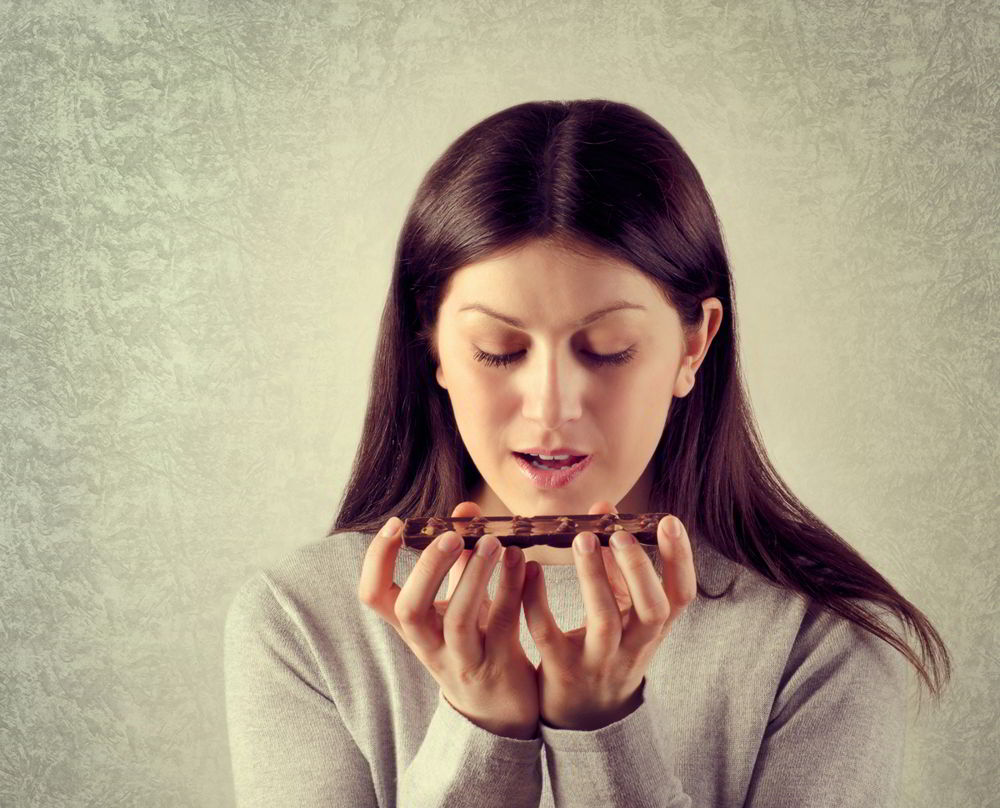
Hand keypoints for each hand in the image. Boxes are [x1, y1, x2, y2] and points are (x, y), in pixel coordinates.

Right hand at [358, 502, 539, 739]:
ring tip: (494, 543)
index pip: (373, 595)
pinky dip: (513, 590)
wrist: (501, 712)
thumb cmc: (474, 643)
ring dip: (475, 577)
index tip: (397, 523)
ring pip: (459, 620)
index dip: (377, 559)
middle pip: (409, 610)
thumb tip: (465, 507)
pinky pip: (504, 625)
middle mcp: (429, 645)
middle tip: (452, 534)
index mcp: (412, 626)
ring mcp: (463, 660)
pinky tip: (525, 563)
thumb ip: (459, 559)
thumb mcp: (457, 603)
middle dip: (429, 568)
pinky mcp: (498, 667)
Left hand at [521, 501, 695, 730]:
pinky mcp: (561, 671)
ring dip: (594, 578)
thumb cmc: (607, 648)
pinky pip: (549, 634)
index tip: (669, 521)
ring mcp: (599, 662)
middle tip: (620, 532)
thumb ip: (616, 564)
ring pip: (604, 621)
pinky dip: (539, 601)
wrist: (585, 718)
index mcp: (652, 629)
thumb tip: (606, 508)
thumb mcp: (624, 612)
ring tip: (582, 538)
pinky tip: (531, 571)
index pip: (680, 596)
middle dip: (639, 569)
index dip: (679, 560)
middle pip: (651, 611)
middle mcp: (633, 647)